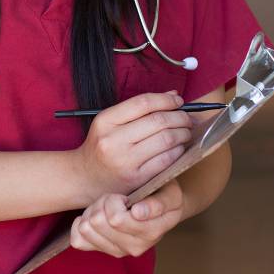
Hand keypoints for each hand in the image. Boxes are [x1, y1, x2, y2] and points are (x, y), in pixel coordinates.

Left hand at [69, 179, 184, 257]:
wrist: (159, 209)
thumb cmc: (163, 195)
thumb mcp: (169, 194)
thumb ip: (158, 203)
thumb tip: (137, 213)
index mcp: (151, 234)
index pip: (116, 220)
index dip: (116, 201)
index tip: (125, 198)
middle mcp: (135, 248)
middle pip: (97, 221)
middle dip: (104, 202)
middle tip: (115, 198)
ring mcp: (117, 251)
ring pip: (86, 227)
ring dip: (94, 210)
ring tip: (108, 206)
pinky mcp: (101, 251)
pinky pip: (77, 240)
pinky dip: (80, 223)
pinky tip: (94, 216)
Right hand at [75, 91, 193, 198]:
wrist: (86, 178)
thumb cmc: (102, 147)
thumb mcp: (110, 123)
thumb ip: (138, 109)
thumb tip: (172, 95)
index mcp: (105, 121)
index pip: (143, 103)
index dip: (165, 100)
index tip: (178, 100)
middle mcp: (113, 140)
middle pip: (158, 121)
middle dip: (180, 117)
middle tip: (188, 118)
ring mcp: (125, 161)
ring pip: (166, 140)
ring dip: (183, 133)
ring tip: (186, 131)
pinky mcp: (137, 178)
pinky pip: (167, 160)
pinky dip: (179, 151)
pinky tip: (179, 147)